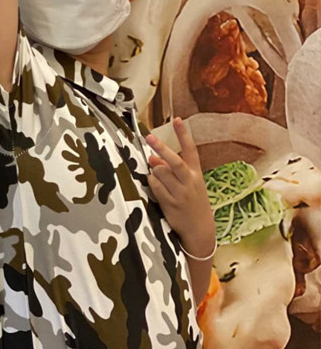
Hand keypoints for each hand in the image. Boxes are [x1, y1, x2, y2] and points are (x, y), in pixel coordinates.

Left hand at [146, 118, 215, 257]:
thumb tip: (154, 157)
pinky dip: (152, 182)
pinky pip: (155, 186)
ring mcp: (180, 193)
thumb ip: (172, 169)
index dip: (183, 134)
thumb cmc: (192, 202)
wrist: (199, 229)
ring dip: (154, 169)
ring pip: (161, 172)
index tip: (178, 119)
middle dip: (161, 148)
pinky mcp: (170, 203)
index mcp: (196, 173)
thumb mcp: (189, 183)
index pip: (191, 149)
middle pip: (174, 161)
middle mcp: (189, 181)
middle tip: (149, 137)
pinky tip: (155, 184)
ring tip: (155, 171)